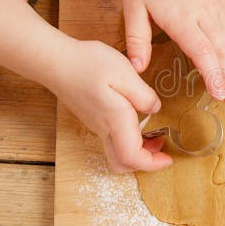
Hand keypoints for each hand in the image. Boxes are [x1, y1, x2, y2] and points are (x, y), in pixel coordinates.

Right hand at [48, 39, 171, 173]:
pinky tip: (136, 120)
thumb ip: (143, 95)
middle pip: (122, 162)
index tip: (169, 159)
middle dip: (145, 162)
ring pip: (116, 152)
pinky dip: (127, 140)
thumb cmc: (88, 64)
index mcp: (115, 120)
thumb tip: (154, 110)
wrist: (55, 61)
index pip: (132, 157)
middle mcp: (103, 128)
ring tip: (153, 135)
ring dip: (137, 151)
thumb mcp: (124, 73)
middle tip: (162, 147)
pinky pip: (111, 139)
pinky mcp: (93, 118)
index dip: (152, 164)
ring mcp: (96, 125)